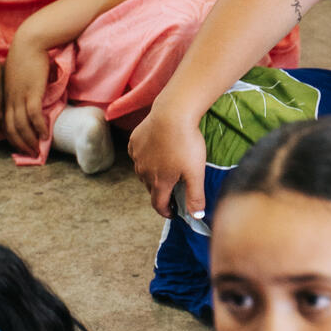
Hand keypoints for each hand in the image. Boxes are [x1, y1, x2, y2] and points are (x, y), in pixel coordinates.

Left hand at [3, 19, 51, 155]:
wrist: (30, 41)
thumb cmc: (24, 55)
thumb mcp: (14, 75)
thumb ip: (15, 88)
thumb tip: (22, 98)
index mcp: (3, 95)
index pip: (1, 122)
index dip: (9, 136)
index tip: (18, 146)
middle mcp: (9, 98)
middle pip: (10, 128)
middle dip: (19, 143)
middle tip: (29, 154)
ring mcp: (20, 96)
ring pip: (21, 125)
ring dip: (29, 139)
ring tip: (37, 149)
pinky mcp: (32, 91)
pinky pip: (33, 115)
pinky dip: (39, 127)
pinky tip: (45, 135)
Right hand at [130, 103, 207, 218]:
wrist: (173, 113)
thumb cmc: (186, 143)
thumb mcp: (196, 172)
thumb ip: (195, 196)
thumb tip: (197, 217)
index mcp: (158, 182)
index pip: (158, 205)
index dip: (166, 211)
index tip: (173, 212)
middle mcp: (143, 172)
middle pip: (151, 188)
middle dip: (162, 191)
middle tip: (174, 188)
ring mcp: (136, 156)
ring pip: (143, 171)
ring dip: (153, 173)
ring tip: (167, 167)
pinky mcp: (134, 141)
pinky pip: (139, 154)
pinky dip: (147, 156)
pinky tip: (157, 149)